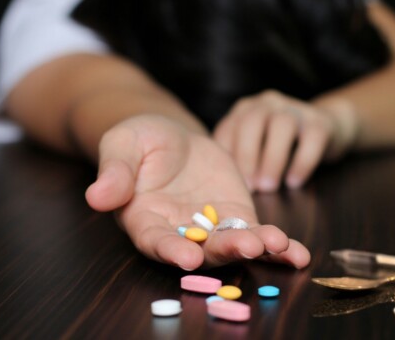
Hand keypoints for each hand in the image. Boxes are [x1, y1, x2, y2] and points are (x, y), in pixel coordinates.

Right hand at [85, 114, 309, 269]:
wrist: (173, 136)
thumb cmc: (140, 139)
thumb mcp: (123, 144)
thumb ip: (115, 170)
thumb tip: (97, 196)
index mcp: (143, 220)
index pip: (154, 240)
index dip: (169, 250)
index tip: (186, 257)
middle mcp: (178, 233)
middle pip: (199, 251)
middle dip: (223, 251)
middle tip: (247, 247)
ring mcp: (210, 229)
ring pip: (231, 246)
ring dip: (256, 249)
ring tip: (279, 245)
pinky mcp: (236, 218)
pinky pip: (257, 235)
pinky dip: (277, 247)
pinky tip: (297, 253)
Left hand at [213, 90, 354, 191]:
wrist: (326, 127)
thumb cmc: (279, 143)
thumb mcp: (256, 144)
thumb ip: (238, 156)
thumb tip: (224, 186)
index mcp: (246, 109)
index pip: (229, 127)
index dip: (227, 156)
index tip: (228, 184)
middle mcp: (268, 103)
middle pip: (252, 121)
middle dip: (247, 156)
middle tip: (249, 187)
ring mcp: (296, 109)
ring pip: (282, 125)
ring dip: (273, 159)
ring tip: (269, 187)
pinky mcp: (321, 122)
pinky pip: (312, 138)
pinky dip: (301, 163)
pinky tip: (293, 183)